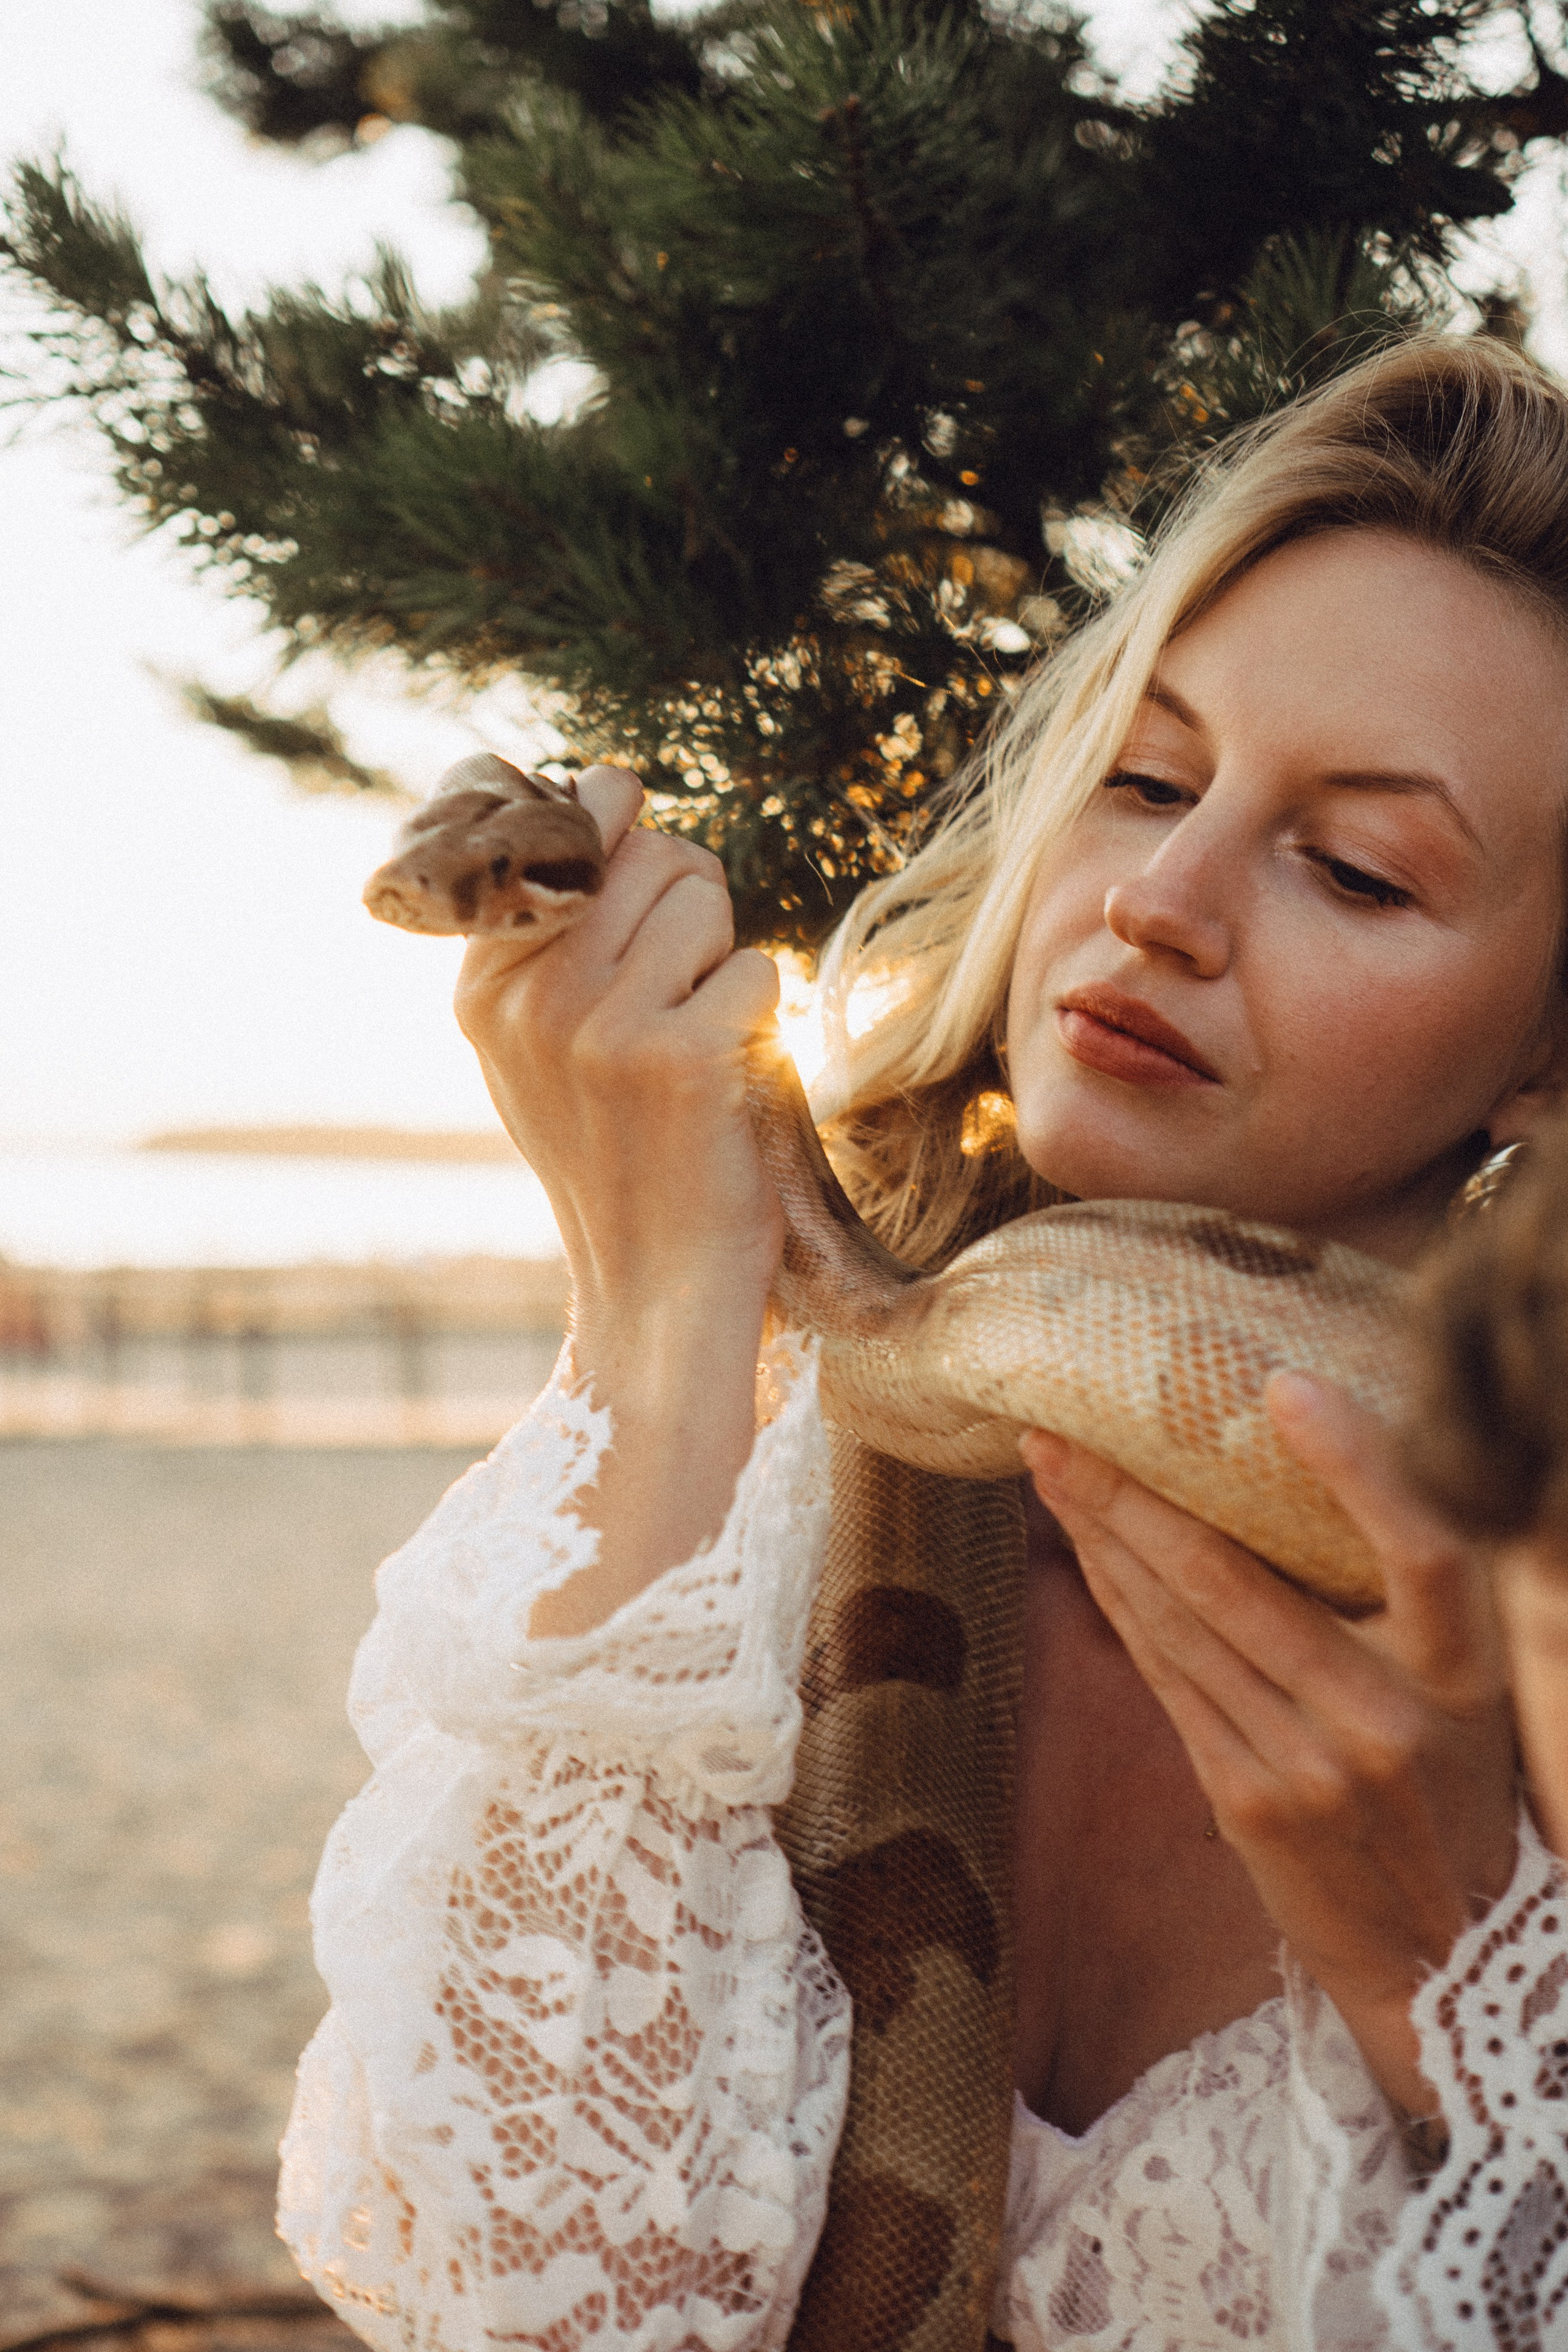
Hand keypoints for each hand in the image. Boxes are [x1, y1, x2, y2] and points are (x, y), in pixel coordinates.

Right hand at [455, 766, 784, 1633]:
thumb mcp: (546, 1039)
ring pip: (704, 895)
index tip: (628, 847)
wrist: (655, 1285)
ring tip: (701, 1034)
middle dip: (689, 897)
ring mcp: (600, 1026)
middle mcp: (530, 995)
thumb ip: (559, 924)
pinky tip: (728, 1080)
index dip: (614, 821)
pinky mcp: (681, 1057)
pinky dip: (764, 1020)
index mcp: (484, 983)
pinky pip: (759, 969)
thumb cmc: (622, 1150)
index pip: (555, 818)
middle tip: (685, 985)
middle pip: (649, 849)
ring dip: (727, 956)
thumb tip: (607, 780)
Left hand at [1020, 1374, 1517, 2121]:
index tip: (1287, 1387)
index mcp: (1461, 1676)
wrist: (1441, 1956)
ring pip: (1180, 1624)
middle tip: (1062, 1425)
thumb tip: (1301, 1461)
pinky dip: (1121, 1604)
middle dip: (1135, 1495)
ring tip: (1052, 1471)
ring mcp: (1307, 1766)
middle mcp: (1384, 1719)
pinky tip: (1086, 1552)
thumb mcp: (1464, 1690)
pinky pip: (1166, 1677)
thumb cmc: (1451, 1786)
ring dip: (1103, 1539)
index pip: (1424, 1552)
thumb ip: (1411, 1597)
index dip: (1359, 1467)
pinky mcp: (1246, 1802)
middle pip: (1237, 1580)